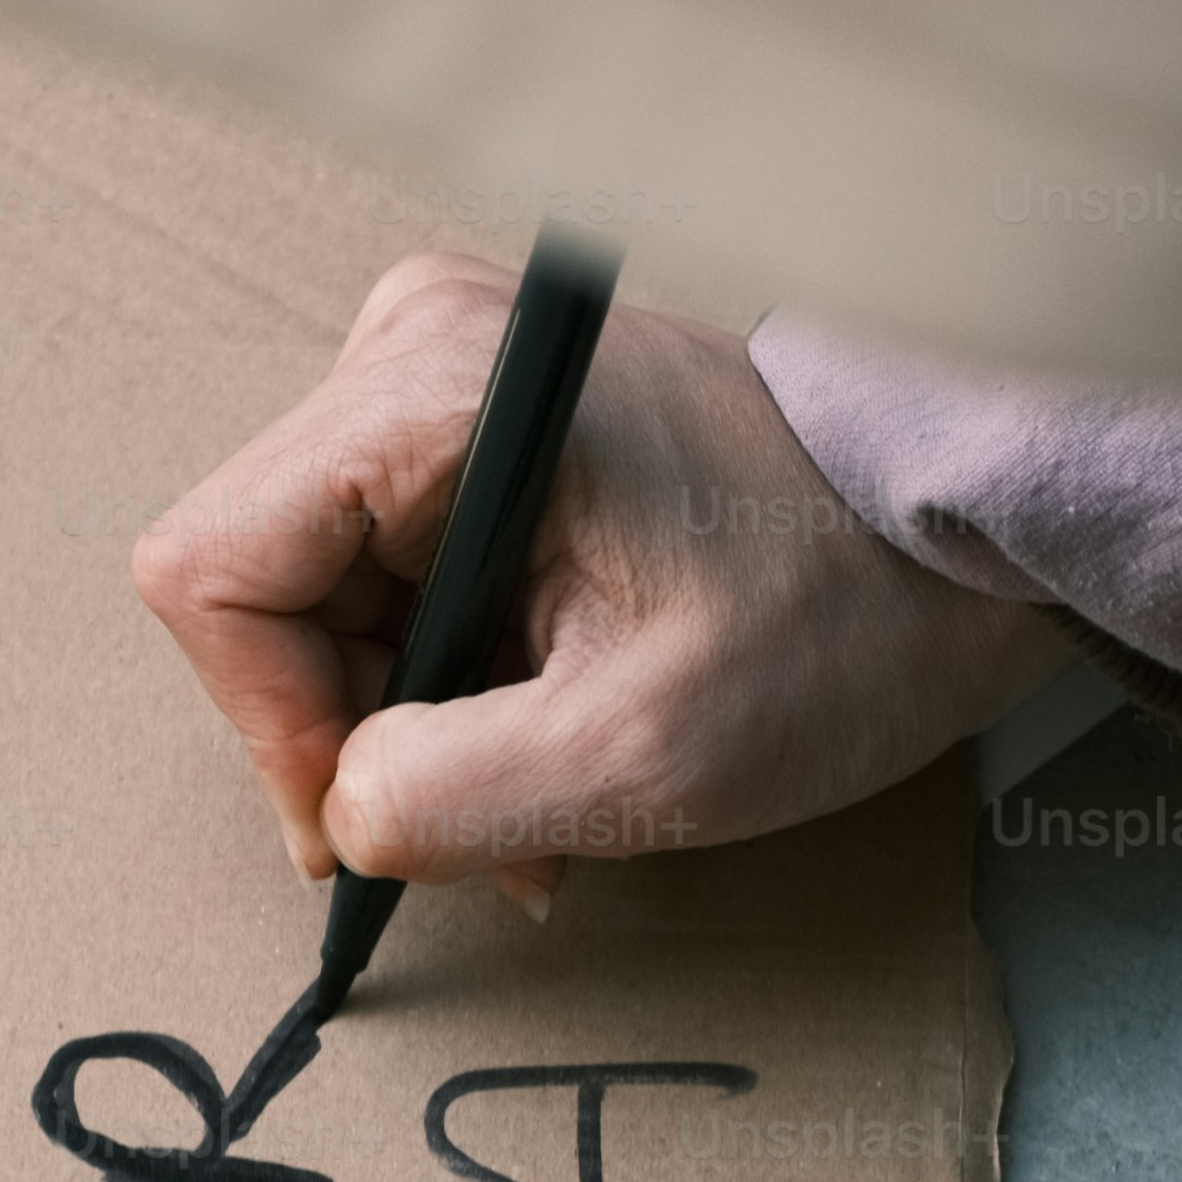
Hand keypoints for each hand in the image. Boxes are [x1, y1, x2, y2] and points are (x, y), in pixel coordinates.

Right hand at [137, 252, 1067, 903]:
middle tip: (495, 834)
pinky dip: (453, 676)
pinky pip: (389, 574)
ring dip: (414, 722)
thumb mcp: (647, 752)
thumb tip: (341, 818)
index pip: (215, 573)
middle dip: (360, 736)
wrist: (966, 536)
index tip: (382, 823)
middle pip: (264, 587)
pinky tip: (552, 722)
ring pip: (321, 594)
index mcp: (431, 389)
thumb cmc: (838, 614)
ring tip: (547, 786)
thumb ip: (453, 797)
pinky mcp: (481, 419)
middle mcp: (412, 347)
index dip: (274, 727)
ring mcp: (444, 375)